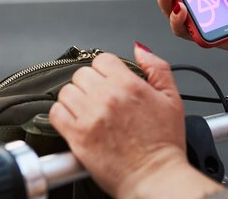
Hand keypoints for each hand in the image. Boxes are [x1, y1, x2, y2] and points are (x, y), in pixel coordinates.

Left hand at [49, 43, 221, 198]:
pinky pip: (56, 113)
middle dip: (91, 84)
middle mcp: (107, 97)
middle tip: (101, 99)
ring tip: (89, 111)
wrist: (154, 177)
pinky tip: (76, 121)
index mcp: (129, 85)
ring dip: (75, 99)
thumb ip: (157, 67)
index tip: (110, 81)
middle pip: (82, 74)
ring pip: (67, 91)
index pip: (102, 59)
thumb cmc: (163, 143)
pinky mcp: (77, 136)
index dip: (106, 70)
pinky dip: (63, 115)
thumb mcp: (171, 98)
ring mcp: (90, 116)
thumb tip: (139, 49)